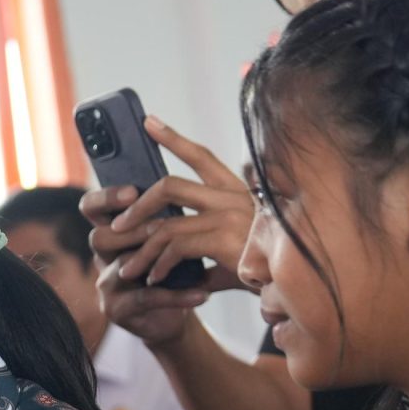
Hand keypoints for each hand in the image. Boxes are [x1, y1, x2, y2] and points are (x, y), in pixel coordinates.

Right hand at [82, 184, 210, 348]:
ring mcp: (106, 285)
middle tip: (159, 226)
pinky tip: (202, 293)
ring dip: (151, 258)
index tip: (132, 192)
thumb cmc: (175, 270)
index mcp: (113, 232)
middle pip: (99, 237)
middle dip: (130, 230)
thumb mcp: (172, 237)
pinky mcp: (117, 309)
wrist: (176, 315)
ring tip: (184, 253)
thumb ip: (169, 214)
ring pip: (120, 266)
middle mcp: (103, 257)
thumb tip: (187, 185)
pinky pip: (146, 298)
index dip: (105, 198)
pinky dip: (177, 296)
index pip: (91, 208)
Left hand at [128, 116, 254, 290]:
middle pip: (169, 186)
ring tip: (128, 268)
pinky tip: (154, 279)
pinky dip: (158, 265)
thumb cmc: (264, 269)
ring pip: (166, 223)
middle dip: (138, 205)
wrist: (290, 288)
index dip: (172, 137)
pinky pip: (175, 247)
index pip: (201, 155)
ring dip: (141, 249)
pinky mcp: (223, 239)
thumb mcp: (235, 248)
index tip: (148, 122)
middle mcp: (232, 196)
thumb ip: (204, 243)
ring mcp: (228, 215)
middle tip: (118, 225)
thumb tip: (171, 255)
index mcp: (236, 190)